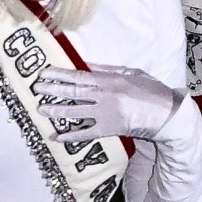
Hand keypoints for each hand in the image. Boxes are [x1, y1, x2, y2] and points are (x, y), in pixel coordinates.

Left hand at [36, 64, 187, 146]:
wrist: (165, 114)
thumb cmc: (151, 90)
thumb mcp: (131, 72)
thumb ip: (107, 70)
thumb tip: (86, 65)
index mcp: (109, 81)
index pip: (78, 77)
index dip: (60, 75)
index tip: (44, 73)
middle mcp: (104, 97)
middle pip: (73, 93)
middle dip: (53, 90)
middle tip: (36, 89)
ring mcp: (105, 114)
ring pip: (75, 112)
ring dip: (56, 110)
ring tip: (41, 109)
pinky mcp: (108, 130)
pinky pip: (85, 133)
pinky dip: (70, 135)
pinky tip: (56, 136)